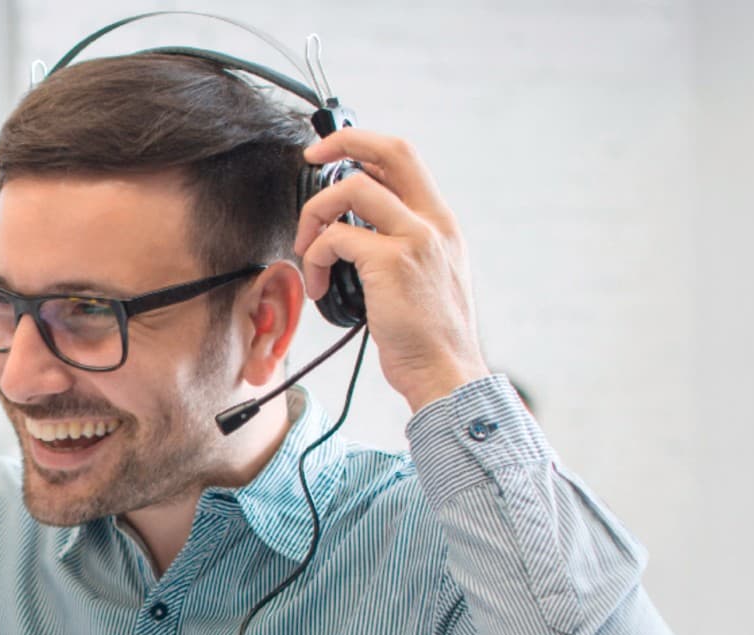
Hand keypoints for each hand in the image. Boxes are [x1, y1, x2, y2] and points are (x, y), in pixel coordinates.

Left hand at [295, 130, 489, 411]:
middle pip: (391, 150)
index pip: (405, 159)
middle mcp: (433, 222)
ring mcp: (414, 239)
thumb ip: (400, 247)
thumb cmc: (428, 337)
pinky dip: (315, 258)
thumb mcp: (425, 278)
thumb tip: (355, 232)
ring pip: (351, 188)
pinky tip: (319, 286)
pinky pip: (335, 238)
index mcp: (441, 223)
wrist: (445, 372)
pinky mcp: (391, 263)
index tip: (330, 155)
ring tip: (308, 251)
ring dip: (315, 215)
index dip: (365, 144)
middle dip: (342, 142)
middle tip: (309, 159)